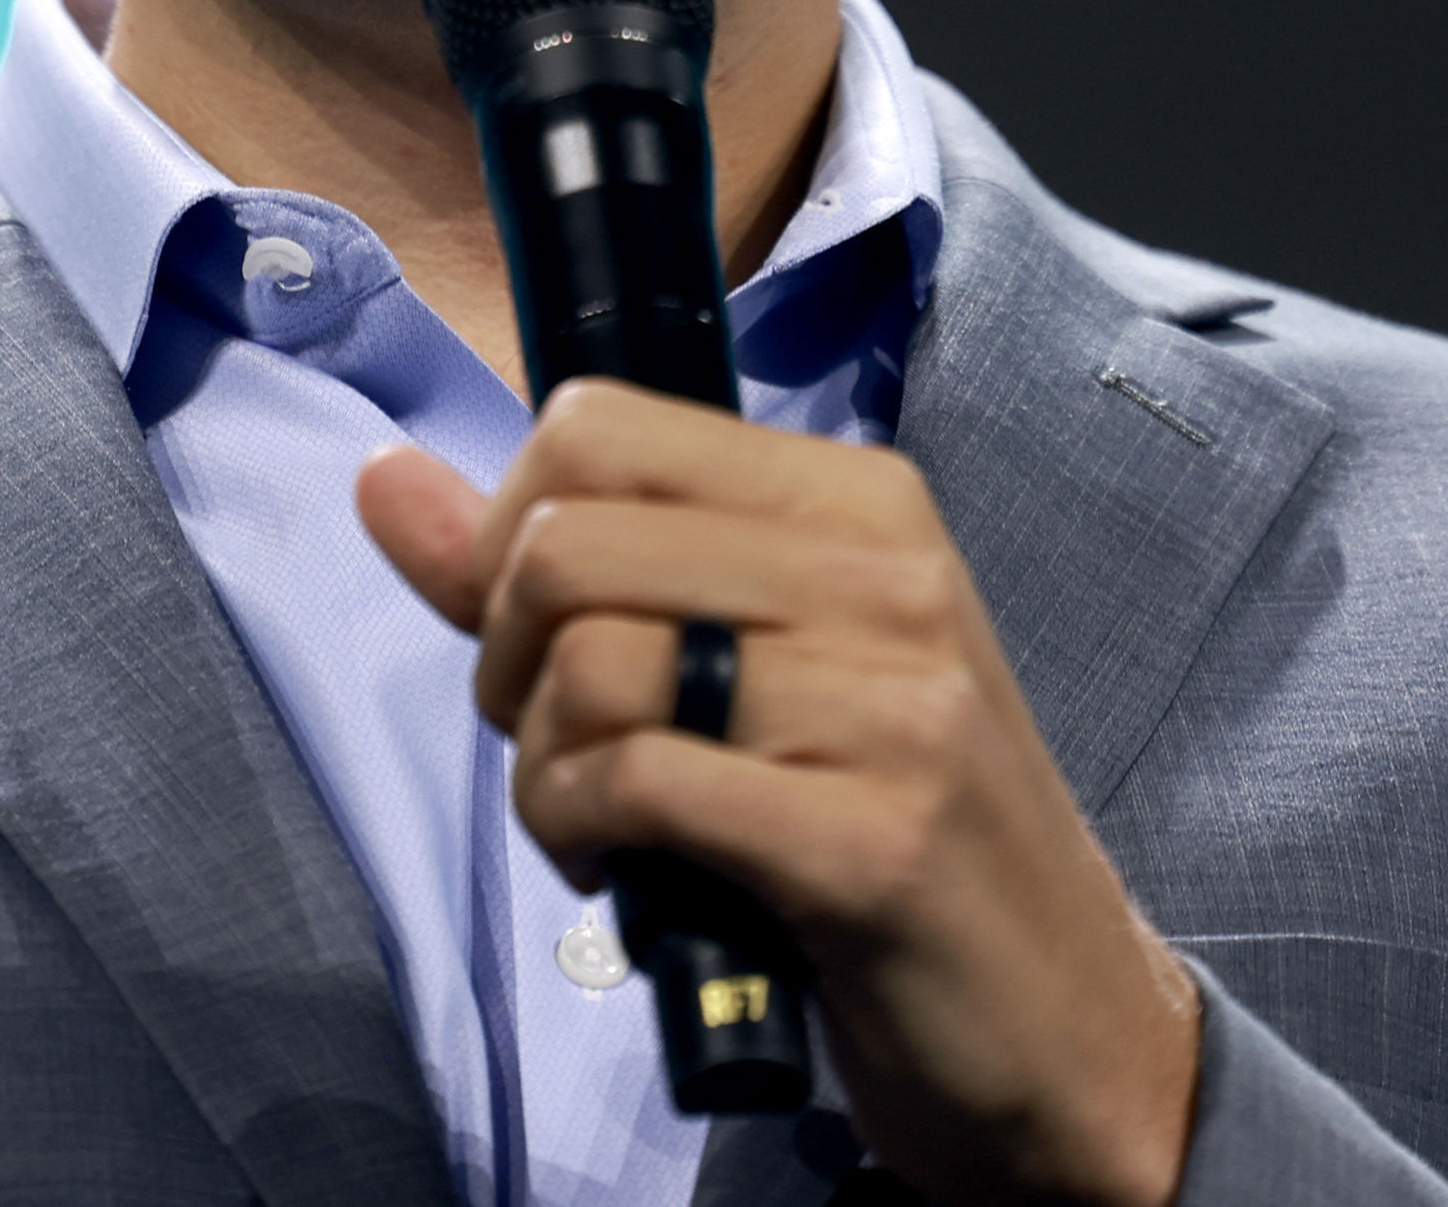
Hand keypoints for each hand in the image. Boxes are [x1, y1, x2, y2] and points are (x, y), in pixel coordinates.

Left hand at [358, 385, 1199, 1206]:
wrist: (1064, 1021)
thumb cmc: (879, 827)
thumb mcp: (733, 665)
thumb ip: (554, 573)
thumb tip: (383, 480)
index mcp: (857, 500)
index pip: (596, 427)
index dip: (510, 536)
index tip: (544, 635)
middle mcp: (885, 573)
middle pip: (567, 543)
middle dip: (508, 661)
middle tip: (565, 745)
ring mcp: (889, 702)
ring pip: (591, 664)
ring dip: (546, 770)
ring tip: (606, 820)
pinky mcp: (869, 838)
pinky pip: (633, 783)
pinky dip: (580, 835)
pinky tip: (627, 871)